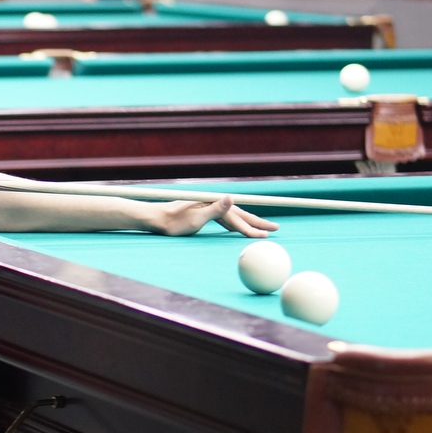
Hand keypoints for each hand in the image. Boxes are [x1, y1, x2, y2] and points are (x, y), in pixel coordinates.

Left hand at [151, 196, 277, 237]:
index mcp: (214, 204)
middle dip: (258, 223)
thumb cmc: (173, 222)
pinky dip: (234, 225)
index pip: (239, 217)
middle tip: (276, 229)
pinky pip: (225, 220)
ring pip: (234, 217)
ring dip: (248, 224)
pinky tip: (238, 229)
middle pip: (240, 214)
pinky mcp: (204, 213)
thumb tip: (232, 198)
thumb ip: (215, 210)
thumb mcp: (195, 219)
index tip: (267, 234)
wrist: (156, 219)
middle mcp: (214, 203)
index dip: (254, 227)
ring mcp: (209, 208)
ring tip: (263, 230)